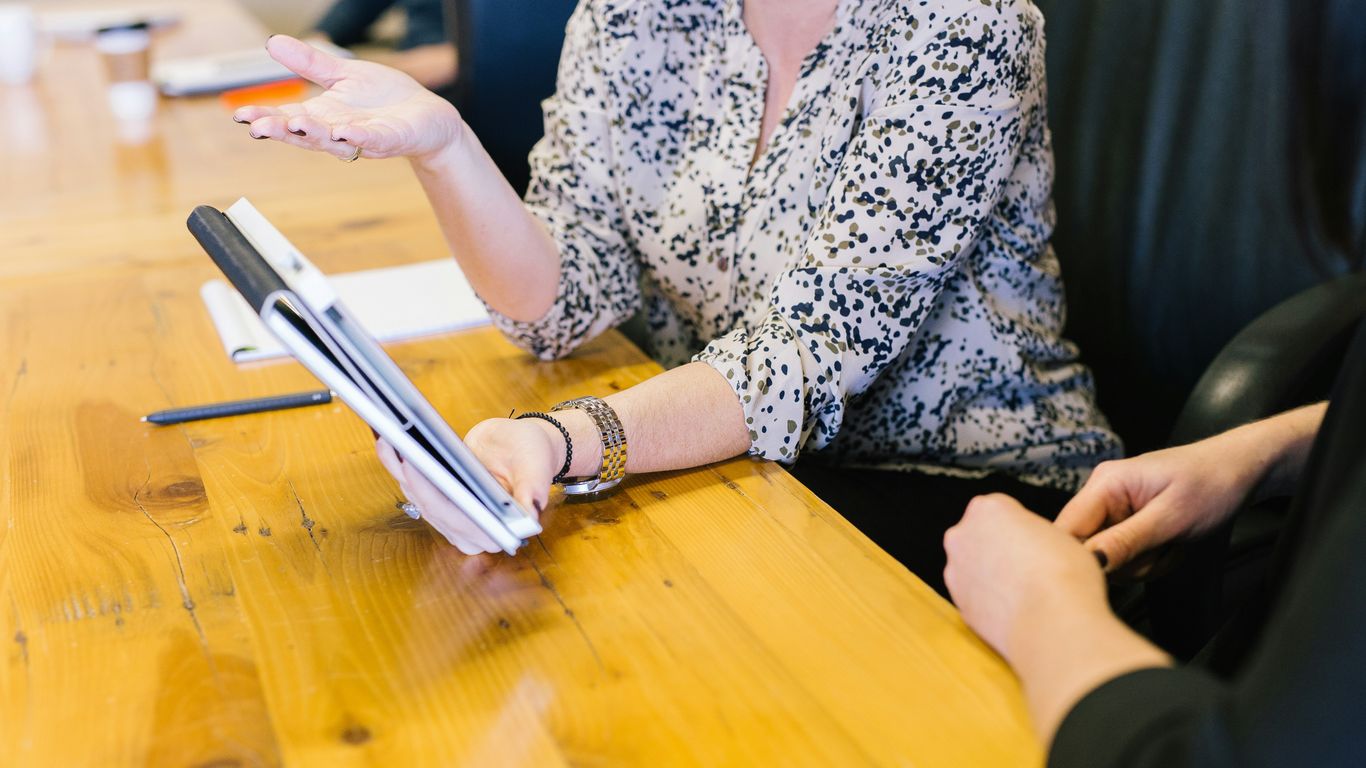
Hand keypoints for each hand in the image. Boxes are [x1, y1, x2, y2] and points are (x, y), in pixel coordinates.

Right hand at [233, 35, 463, 163]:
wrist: (427, 116)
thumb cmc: (384, 98)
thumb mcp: (342, 75)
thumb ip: (309, 63)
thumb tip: (272, 42)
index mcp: (324, 115)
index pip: (289, 117)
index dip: (266, 118)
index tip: (241, 116)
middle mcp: (339, 131)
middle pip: (306, 134)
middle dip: (283, 130)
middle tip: (259, 126)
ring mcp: (365, 138)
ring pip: (336, 140)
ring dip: (316, 134)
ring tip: (296, 125)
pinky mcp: (392, 139)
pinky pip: (373, 140)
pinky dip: (359, 137)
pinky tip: (346, 133)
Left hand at [374, 417, 559, 553]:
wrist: (519, 448)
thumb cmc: (532, 458)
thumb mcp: (537, 469)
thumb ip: (534, 490)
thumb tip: (531, 511)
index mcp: (496, 533)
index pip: (457, 517)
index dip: (431, 493)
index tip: (415, 464)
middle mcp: (469, 533)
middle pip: (429, 507)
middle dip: (409, 475)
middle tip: (395, 443)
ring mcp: (449, 519)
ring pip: (415, 495)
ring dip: (398, 467)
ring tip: (388, 437)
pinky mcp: (436, 502)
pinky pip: (412, 485)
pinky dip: (398, 463)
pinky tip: (389, 440)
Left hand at [944, 494, 1108, 657]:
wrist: (1053, 623)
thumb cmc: (1064, 576)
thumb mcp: (1061, 536)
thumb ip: (1036, 532)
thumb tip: (1038, 544)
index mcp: (988, 508)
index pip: (1001, 509)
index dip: (1021, 527)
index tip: (1034, 541)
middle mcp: (962, 534)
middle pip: (980, 535)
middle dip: (999, 548)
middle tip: (1029, 565)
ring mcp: (955, 570)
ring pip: (974, 567)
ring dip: (991, 575)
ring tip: (1024, 591)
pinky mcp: (958, 603)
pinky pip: (975, 596)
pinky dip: (989, 601)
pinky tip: (1015, 609)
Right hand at [1054, 433, 1265, 575]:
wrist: (1241, 470)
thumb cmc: (1212, 483)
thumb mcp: (1172, 518)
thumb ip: (1126, 541)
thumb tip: (1088, 562)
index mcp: (1105, 484)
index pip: (1066, 530)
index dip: (1081, 558)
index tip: (1114, 573)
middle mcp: (1101, 495)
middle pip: (1086, 548)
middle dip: (1125, 562)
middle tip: (1161, 552)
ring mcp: (1113, 510)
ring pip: (1107, 557)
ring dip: (1142, 564)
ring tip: (1171, 546)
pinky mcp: (1126, 522)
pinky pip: (1124, 555)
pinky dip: (1148, 560)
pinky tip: (1170, 546)